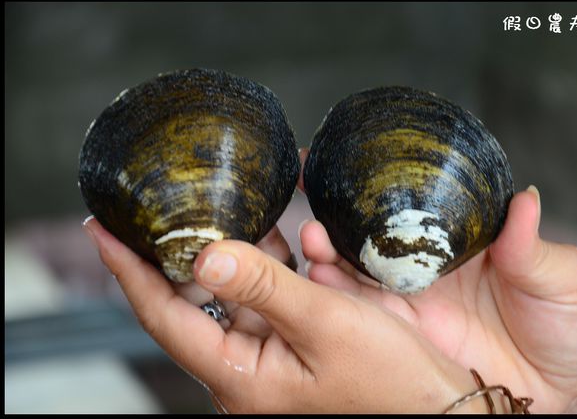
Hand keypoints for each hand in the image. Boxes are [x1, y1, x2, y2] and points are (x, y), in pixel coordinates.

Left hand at [83, 223, 488, 412]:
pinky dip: (268, 267)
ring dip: (232, 255)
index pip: (163, 315)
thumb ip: (265, 286)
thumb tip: (203, 256)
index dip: (127, 270)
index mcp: (240, 376)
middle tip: (164, 210)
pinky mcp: (294, 345)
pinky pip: (267, 298)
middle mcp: (246, 369)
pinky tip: (278, 240)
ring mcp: (270, 358)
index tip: (100, 229)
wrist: (442, 410)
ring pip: (233, 294)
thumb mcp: (327, 325)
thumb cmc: (393, 384)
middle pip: (193, 302)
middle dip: (180, 254)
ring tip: (226, 214)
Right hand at [298, 151, 576, 412]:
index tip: (338, 159)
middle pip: (367, 235)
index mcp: (455, 242)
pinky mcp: (397, 334)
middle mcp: (422, 267)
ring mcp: (406, 301)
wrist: (555, 390)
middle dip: (334, 213)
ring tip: (312, 238)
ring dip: (326, 253)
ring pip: (353, 271)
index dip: (374, 184)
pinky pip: (358, 313)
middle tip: (313, 196)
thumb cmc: (565, 327)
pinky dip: (333, 296)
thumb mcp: (561, 277)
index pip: (408, 204)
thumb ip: (533, 245)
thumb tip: (524, 201)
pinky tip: (320, 279)